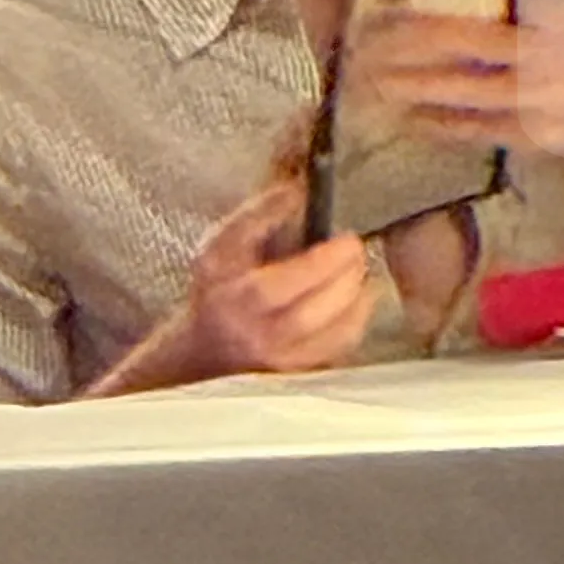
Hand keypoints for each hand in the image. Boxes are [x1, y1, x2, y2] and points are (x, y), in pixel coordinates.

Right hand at [179, 176, 376, 377]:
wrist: (203, 350)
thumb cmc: (219, 288)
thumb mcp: (226, 244)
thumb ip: (260, 213)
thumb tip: (298, 188)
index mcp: (231, 296)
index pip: (273, 288)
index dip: (321, 263)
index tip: (346, 239)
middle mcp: (251, 334)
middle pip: (307, 314)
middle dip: (345, 278)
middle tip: (358, 253)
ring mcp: (275, 362)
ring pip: (329, 338)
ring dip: (357, 300)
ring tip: (360, 274)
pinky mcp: (296, 375)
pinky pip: (337, 352)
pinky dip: (355, 323)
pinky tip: (356, 299)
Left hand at [341, 0, 563, 164]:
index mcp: (562, 6)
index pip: (481, 2)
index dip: (428, 8)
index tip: (386, 9)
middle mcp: (559, 51)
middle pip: (462, 43)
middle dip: (407, 45)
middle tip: (367, 45)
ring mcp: (551, 98)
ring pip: (465, 90)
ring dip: (413, 86)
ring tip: (375, 81)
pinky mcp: (543, 137)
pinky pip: (479, 129)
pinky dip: (440, 124)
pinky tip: (412, 117)